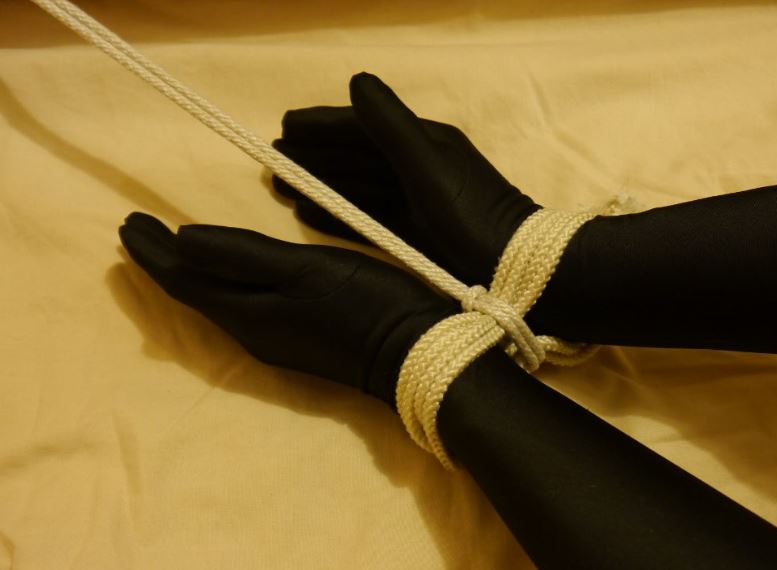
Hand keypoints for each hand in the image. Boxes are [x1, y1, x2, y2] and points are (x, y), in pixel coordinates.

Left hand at [119, 212, 455, 404]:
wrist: (416, 354)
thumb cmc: (364, 305)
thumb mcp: (304, 272)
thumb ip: (243, 256)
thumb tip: (181, 239)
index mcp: (248, 314)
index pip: (185, 280)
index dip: (153, 252)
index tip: (126, 221)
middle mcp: (252, 331)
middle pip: (194, 292)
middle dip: (162, 261)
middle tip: (136, 229)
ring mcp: (275, 338)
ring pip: (215, 300)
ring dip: (188, 271)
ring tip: (171, 246)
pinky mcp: (297, 337)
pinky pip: (238, 305)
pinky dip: (219, 281)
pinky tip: (227, 272)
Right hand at [272, 72, 539, 285]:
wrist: (517, 269)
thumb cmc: (471, 215)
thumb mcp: (428, 166)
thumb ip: (390, 126)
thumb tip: (356, 81)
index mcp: (423, 142)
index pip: (362, 126)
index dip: (322, 125)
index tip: (284, 125)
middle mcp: (417, 167)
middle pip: (354, 158)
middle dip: (313, 157)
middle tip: (272, 160)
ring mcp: (416, 201)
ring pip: (357, 188)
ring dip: (320, 186)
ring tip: (282, 188)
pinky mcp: (415, 232)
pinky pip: (366, 216)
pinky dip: (338, 214)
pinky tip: (312, 215)